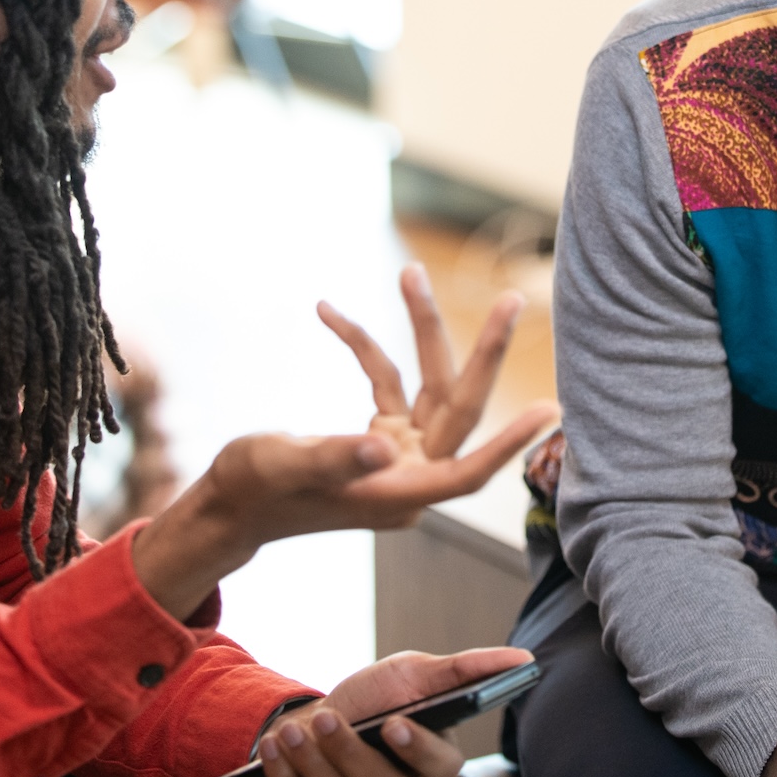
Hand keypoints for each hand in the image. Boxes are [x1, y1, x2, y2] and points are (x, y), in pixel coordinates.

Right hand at [131, 265, 558, 615]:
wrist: (228, 505)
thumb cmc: (251, 492)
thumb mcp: (285, 467)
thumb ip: (336, 459)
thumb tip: (384, 448)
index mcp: (394, 495)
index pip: (465, 470)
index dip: (507, 443)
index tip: (547, 411)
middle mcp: (406, 474)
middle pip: (458, 407)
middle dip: (483, 352)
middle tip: (514, 300)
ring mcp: (395, 453)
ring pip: (425, 383)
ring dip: (419, 328)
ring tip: (411, 271)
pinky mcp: (377, 438)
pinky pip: (385, 382)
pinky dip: (363, 346)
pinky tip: (329, 313)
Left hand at [256, 648, 530, 776]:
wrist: (322, 720)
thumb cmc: (379, 696)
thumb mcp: (416, 674)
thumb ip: (464, 669)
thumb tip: (521, 657)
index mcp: (438, 762)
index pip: (442, 766)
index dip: (418, 749)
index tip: (394, 724)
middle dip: (349, 756)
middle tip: (322, 719)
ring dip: (311, 769)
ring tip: (287, 732)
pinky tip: (272, 750)